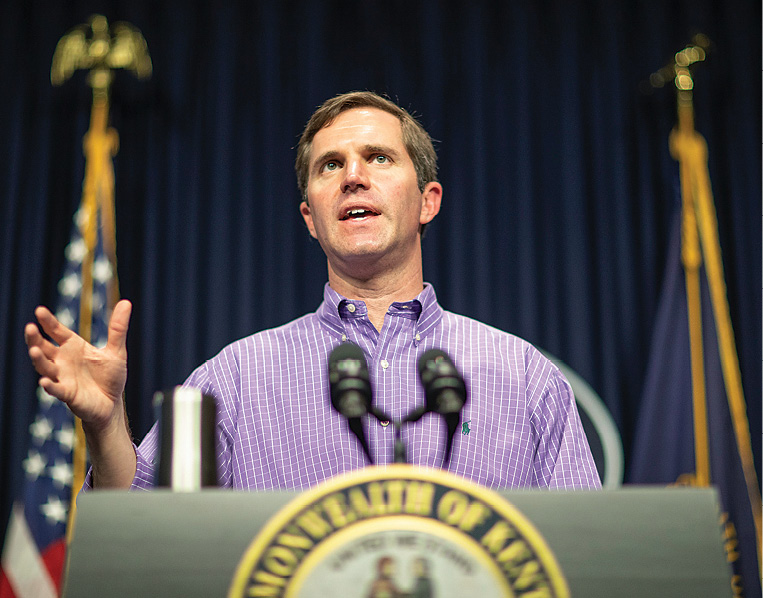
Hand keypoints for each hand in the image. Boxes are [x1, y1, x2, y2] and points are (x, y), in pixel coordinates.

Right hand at [25, 299, 131, 432]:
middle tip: (30, 327)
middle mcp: (63, 361)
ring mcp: (63, 377)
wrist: (112, 403)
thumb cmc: (110, 377)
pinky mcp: (67, 394)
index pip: (57, 331)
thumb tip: (126, 302)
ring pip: (45, 367)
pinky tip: (45, 381)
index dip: (48, 322)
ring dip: (39, 359)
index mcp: (73, 347)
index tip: (40, 310)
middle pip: (44, 348)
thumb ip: (118, 328)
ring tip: (33, 350)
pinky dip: (50, 385)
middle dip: (35, 339)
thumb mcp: (116, 351)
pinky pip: (56, 389)